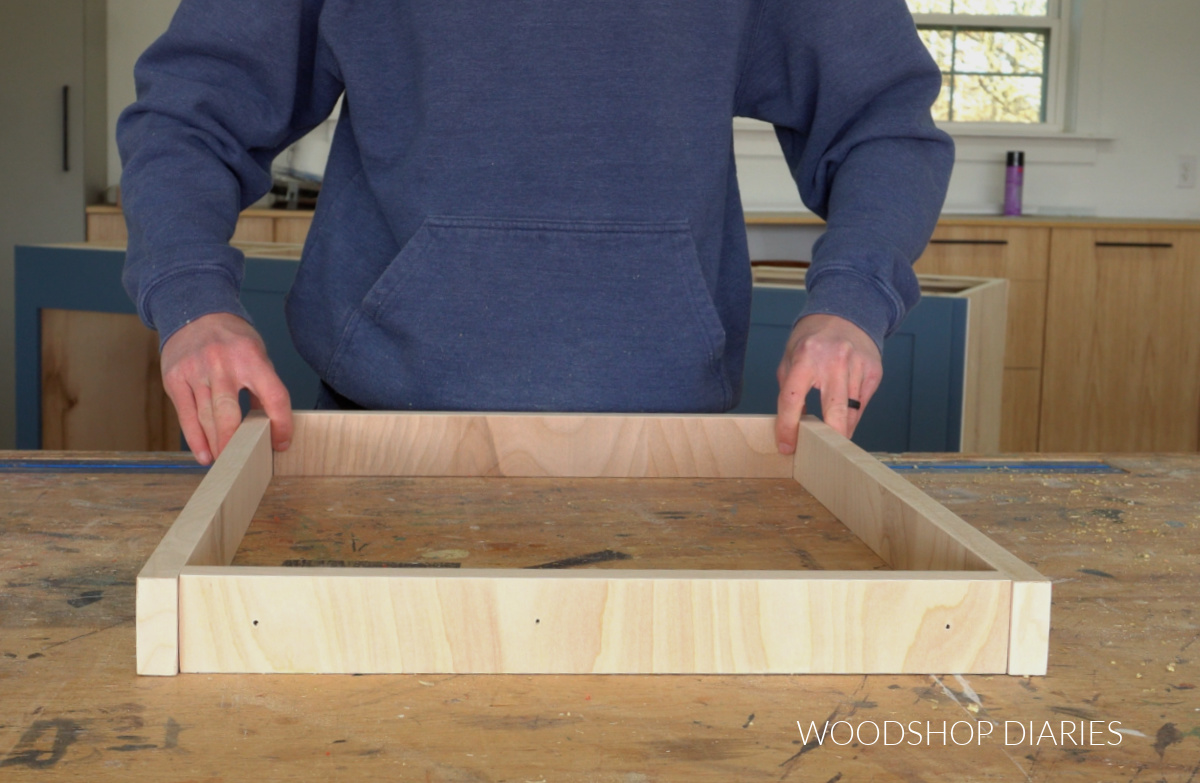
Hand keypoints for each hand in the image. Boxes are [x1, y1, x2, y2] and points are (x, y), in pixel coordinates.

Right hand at [160, 312, 292, 464]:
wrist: (194, 311)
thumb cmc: (232, 339)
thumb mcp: (257, 354)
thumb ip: (263, 386)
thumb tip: (271, 425)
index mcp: (251, 358)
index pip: (274, 397)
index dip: (281, 425)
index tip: (281, 444)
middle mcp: (222, 365)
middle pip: (230, 415)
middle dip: (237, 444)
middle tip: (244, 462)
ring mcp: (195, 371)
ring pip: (206, 419)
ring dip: (217, 446)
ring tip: (226, 462)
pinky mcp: (174, 379)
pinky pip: (185, 416)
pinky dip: (196, 439)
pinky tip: (205, 454)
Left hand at [774, 313, 882, 452]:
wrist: (846, 312)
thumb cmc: (812, 339)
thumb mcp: (790, 357)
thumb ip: (789, 389)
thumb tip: (793, 425)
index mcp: (806, 356)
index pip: (793, 399)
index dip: (788, 427)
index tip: (787, 446)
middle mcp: (835, 360)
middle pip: (835, 411)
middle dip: (829, 439)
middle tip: (820, 456)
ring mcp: (859, 366)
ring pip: (851, 413)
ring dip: (840, 431)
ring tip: (830, 442)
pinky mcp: (874, 372)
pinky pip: (862, 405)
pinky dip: (851, 416)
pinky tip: (843, 418)